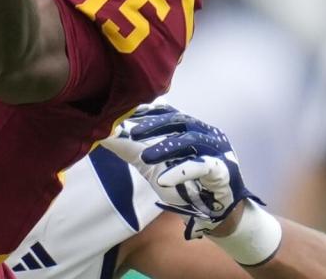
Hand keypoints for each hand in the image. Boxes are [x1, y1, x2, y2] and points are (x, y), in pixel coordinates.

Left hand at [101, 105, 262, 239]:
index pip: (169, 112)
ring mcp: (216, 150)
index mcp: (190, 128)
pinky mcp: (222, 170)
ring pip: (191, 140)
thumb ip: (131, 149)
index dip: (149, 112)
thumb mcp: (152, 165)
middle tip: (132, 132)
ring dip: (166, 147)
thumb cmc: (185, 184)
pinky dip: (181, 171)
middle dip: (155, 124)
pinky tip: (163, 180)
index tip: (127, 114)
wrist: (215, 213)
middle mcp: (205, 133)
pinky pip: (201, 167)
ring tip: (145, 157)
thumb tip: (103, 135)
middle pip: (179, 120)